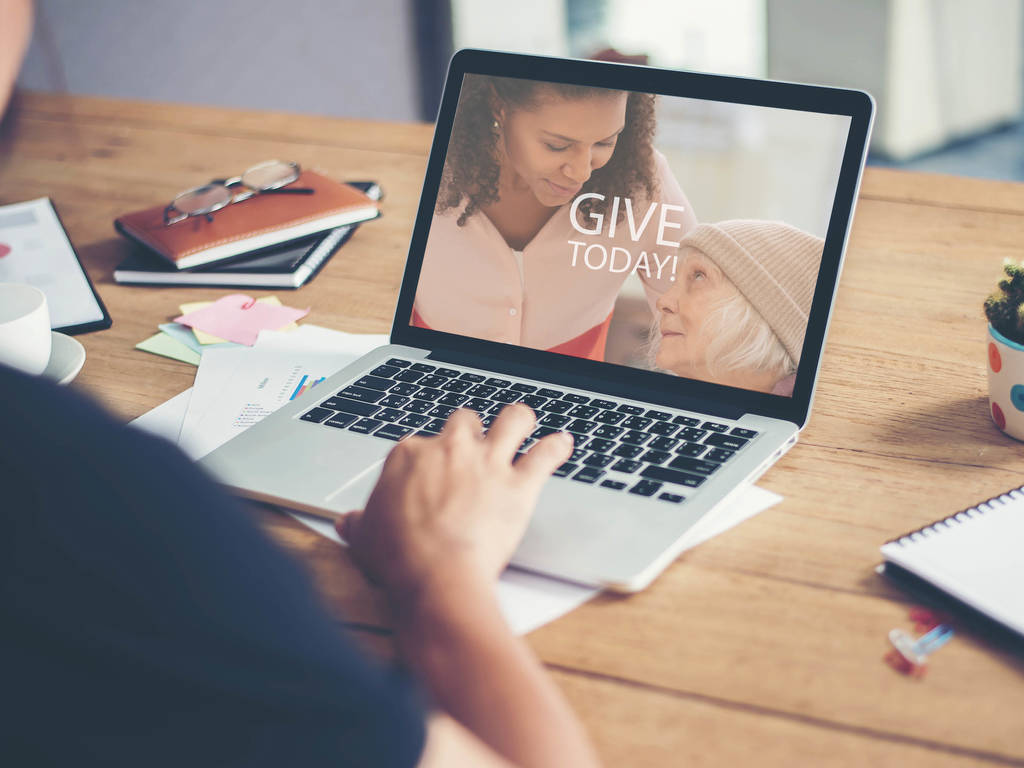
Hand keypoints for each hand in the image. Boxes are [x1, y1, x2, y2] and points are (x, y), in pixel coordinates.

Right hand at [336, 404, 572, 599]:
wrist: (435, 577)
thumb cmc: (400, 559)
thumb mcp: (365, 538)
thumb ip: (360, 522)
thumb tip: (350, 521)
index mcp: (409, 455)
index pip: (421, 442)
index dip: (429, 457)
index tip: (433, 471)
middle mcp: (450, 448)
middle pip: (464, 422)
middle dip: (470, 431)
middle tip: (474, 445)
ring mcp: (487, 462)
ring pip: (511, 420)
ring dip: (519, 420)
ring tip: (523, 422)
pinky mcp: (519, 483)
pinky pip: (546, 453)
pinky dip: (557, 447)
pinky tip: (563, 443)